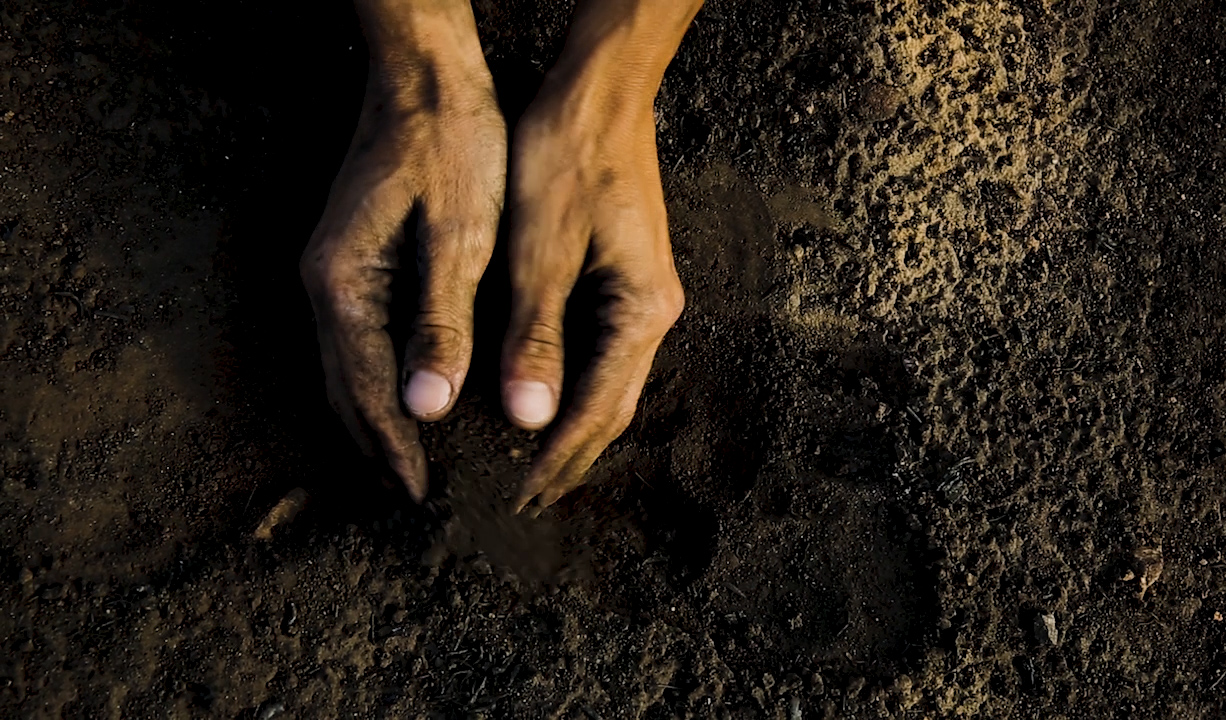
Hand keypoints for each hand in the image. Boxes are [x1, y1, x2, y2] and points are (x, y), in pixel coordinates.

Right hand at [300, 0, 504, 500]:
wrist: (424, 71)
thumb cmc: (450, 143)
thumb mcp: (458, 234)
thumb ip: (441, 322)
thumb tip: (425, 409)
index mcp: (345, 283)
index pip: (369, 390)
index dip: (396, 448)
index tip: (420, 495)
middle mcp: (326, 282)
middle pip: (343, 388)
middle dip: (375, 446)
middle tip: (409, 495)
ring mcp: (332, 267)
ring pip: (346, 367)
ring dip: (372, 418)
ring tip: (404, 461)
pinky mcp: (352, 254)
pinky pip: (357, 338)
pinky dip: (377, 379)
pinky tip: (407, 392)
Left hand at [502, 14, 695, 511]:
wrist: (600, 92)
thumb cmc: (569, 158)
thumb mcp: (541, 250)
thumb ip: (535, 335)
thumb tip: (530, 417)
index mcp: (640, 310)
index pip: (597, 409)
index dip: (557, 459)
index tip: (520, 499)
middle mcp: (654, 311)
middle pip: (614, 407)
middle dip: (570, 458)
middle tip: (527, 504)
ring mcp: (645, 295)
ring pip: (611, 384)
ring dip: (574, 429)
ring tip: (535, 470)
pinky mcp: (627, 278)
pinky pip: (603, 354)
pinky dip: (575, 389)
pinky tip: (548, 402)